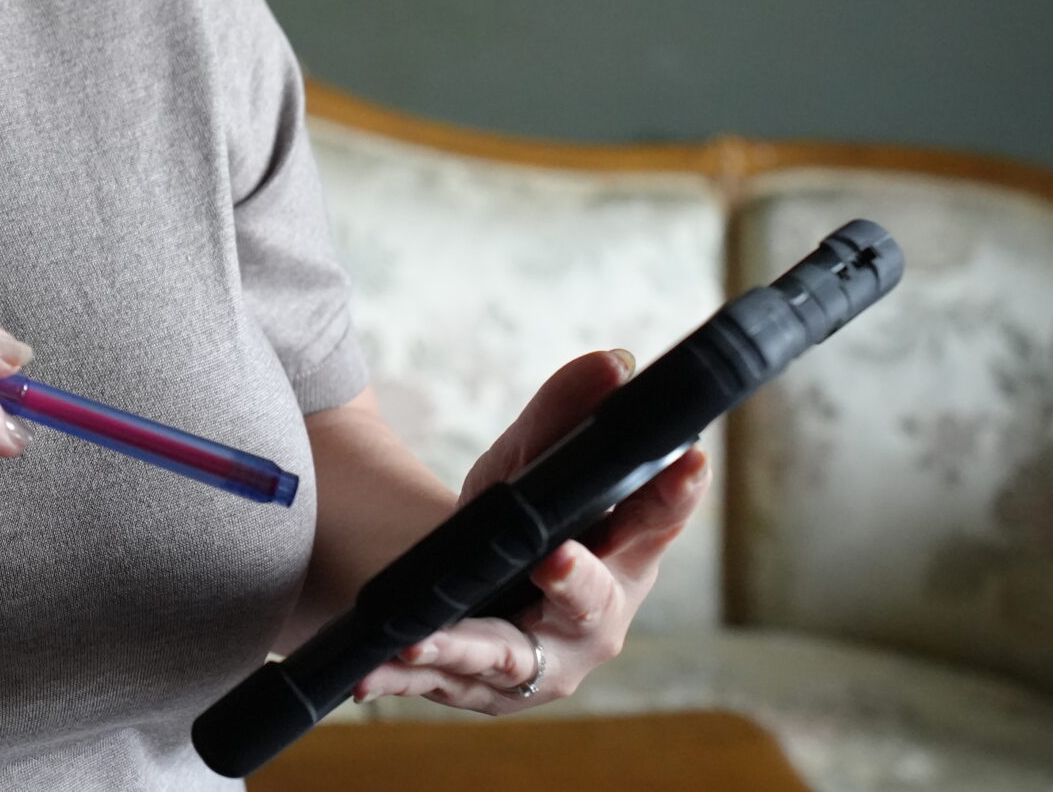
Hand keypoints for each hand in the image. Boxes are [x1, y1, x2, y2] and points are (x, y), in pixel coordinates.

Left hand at [351, 349, 712, 712]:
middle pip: (592, 605)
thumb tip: (612, 363)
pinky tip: (365, 674)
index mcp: (625, 558)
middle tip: (555, 558)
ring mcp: (538, 666)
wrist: (473, 594)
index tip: (686, 461)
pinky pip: (436, 680)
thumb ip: (564, 417)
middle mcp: (593, 623)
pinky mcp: (480, 690)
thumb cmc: (520, 523)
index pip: (656, 521)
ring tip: (423, 636)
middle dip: (578, 584)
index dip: (674, 494)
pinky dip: (399, 676)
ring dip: (463, 647)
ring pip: (504, 657)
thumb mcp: (531, 464)